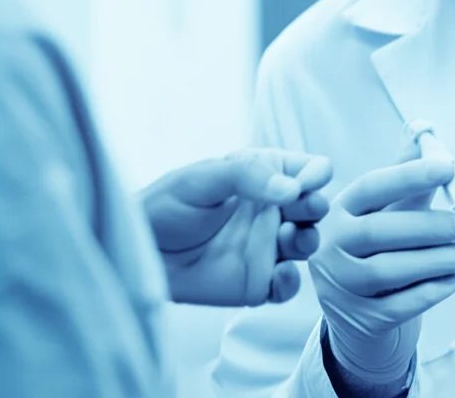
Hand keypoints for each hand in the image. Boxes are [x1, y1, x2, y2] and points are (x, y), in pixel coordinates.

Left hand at [141, 148, 331, 306]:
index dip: (314, 172)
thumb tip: (291, 188)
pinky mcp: (257, 282)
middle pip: (311, 206)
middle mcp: (269, 211)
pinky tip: (281, 273)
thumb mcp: (203, 178)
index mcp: (260, 177)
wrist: (139, 251)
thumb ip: (247, 176)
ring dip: (309, 240)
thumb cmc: (166, 205)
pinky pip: (286, 285)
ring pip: (305, 244)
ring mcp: (265, 247)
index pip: (302, 169)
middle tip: (309, 208)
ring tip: (295, 239)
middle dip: (316, 205)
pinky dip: (292, 282)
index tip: (311, 180)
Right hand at [308, 156, 454, 388]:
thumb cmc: (376, 248)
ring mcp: (340, 285)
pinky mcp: (358, 318)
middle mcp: (331, 245)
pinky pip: (396, 306)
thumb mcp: (384, 210)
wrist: (355, 313)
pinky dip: (428, 292)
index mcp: (339, 210)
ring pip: (387, 270)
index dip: (409, 175)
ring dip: (435, 260)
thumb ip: (404, 175)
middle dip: (426, 226)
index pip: (371, 187)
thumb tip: (426, 133)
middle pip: (378, 232)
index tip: (448, 167)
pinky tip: (453, 280)